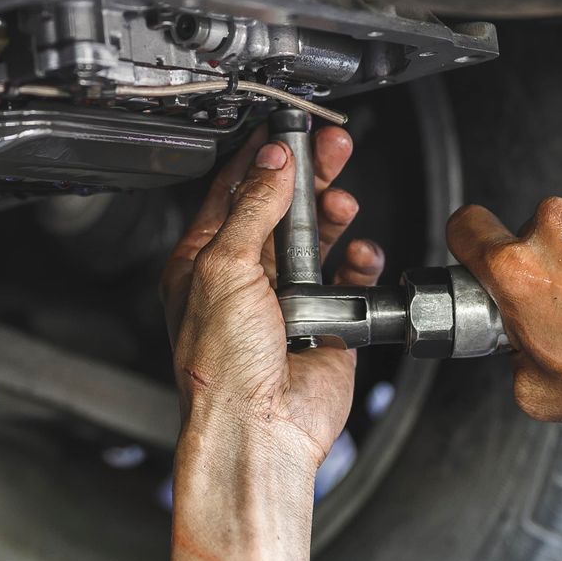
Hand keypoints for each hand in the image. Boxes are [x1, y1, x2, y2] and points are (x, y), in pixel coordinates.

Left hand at [160, 125, 383, 467]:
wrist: (259, 430)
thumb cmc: (221, 370)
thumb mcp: (224, 269)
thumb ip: (251, 209)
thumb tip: (270, 164)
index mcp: (202, 263)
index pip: (231, 193)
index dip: (259, 158)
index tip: (283, 130)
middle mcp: (242, 280)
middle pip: (279, 209)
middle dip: (307, 176)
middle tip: (332, 148)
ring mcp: (285, 301)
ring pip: (316, 240)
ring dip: (331, 216)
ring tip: (343, 200)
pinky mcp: (325, 323)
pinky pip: (348, 280)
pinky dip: (358, 262)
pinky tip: (358, 252)